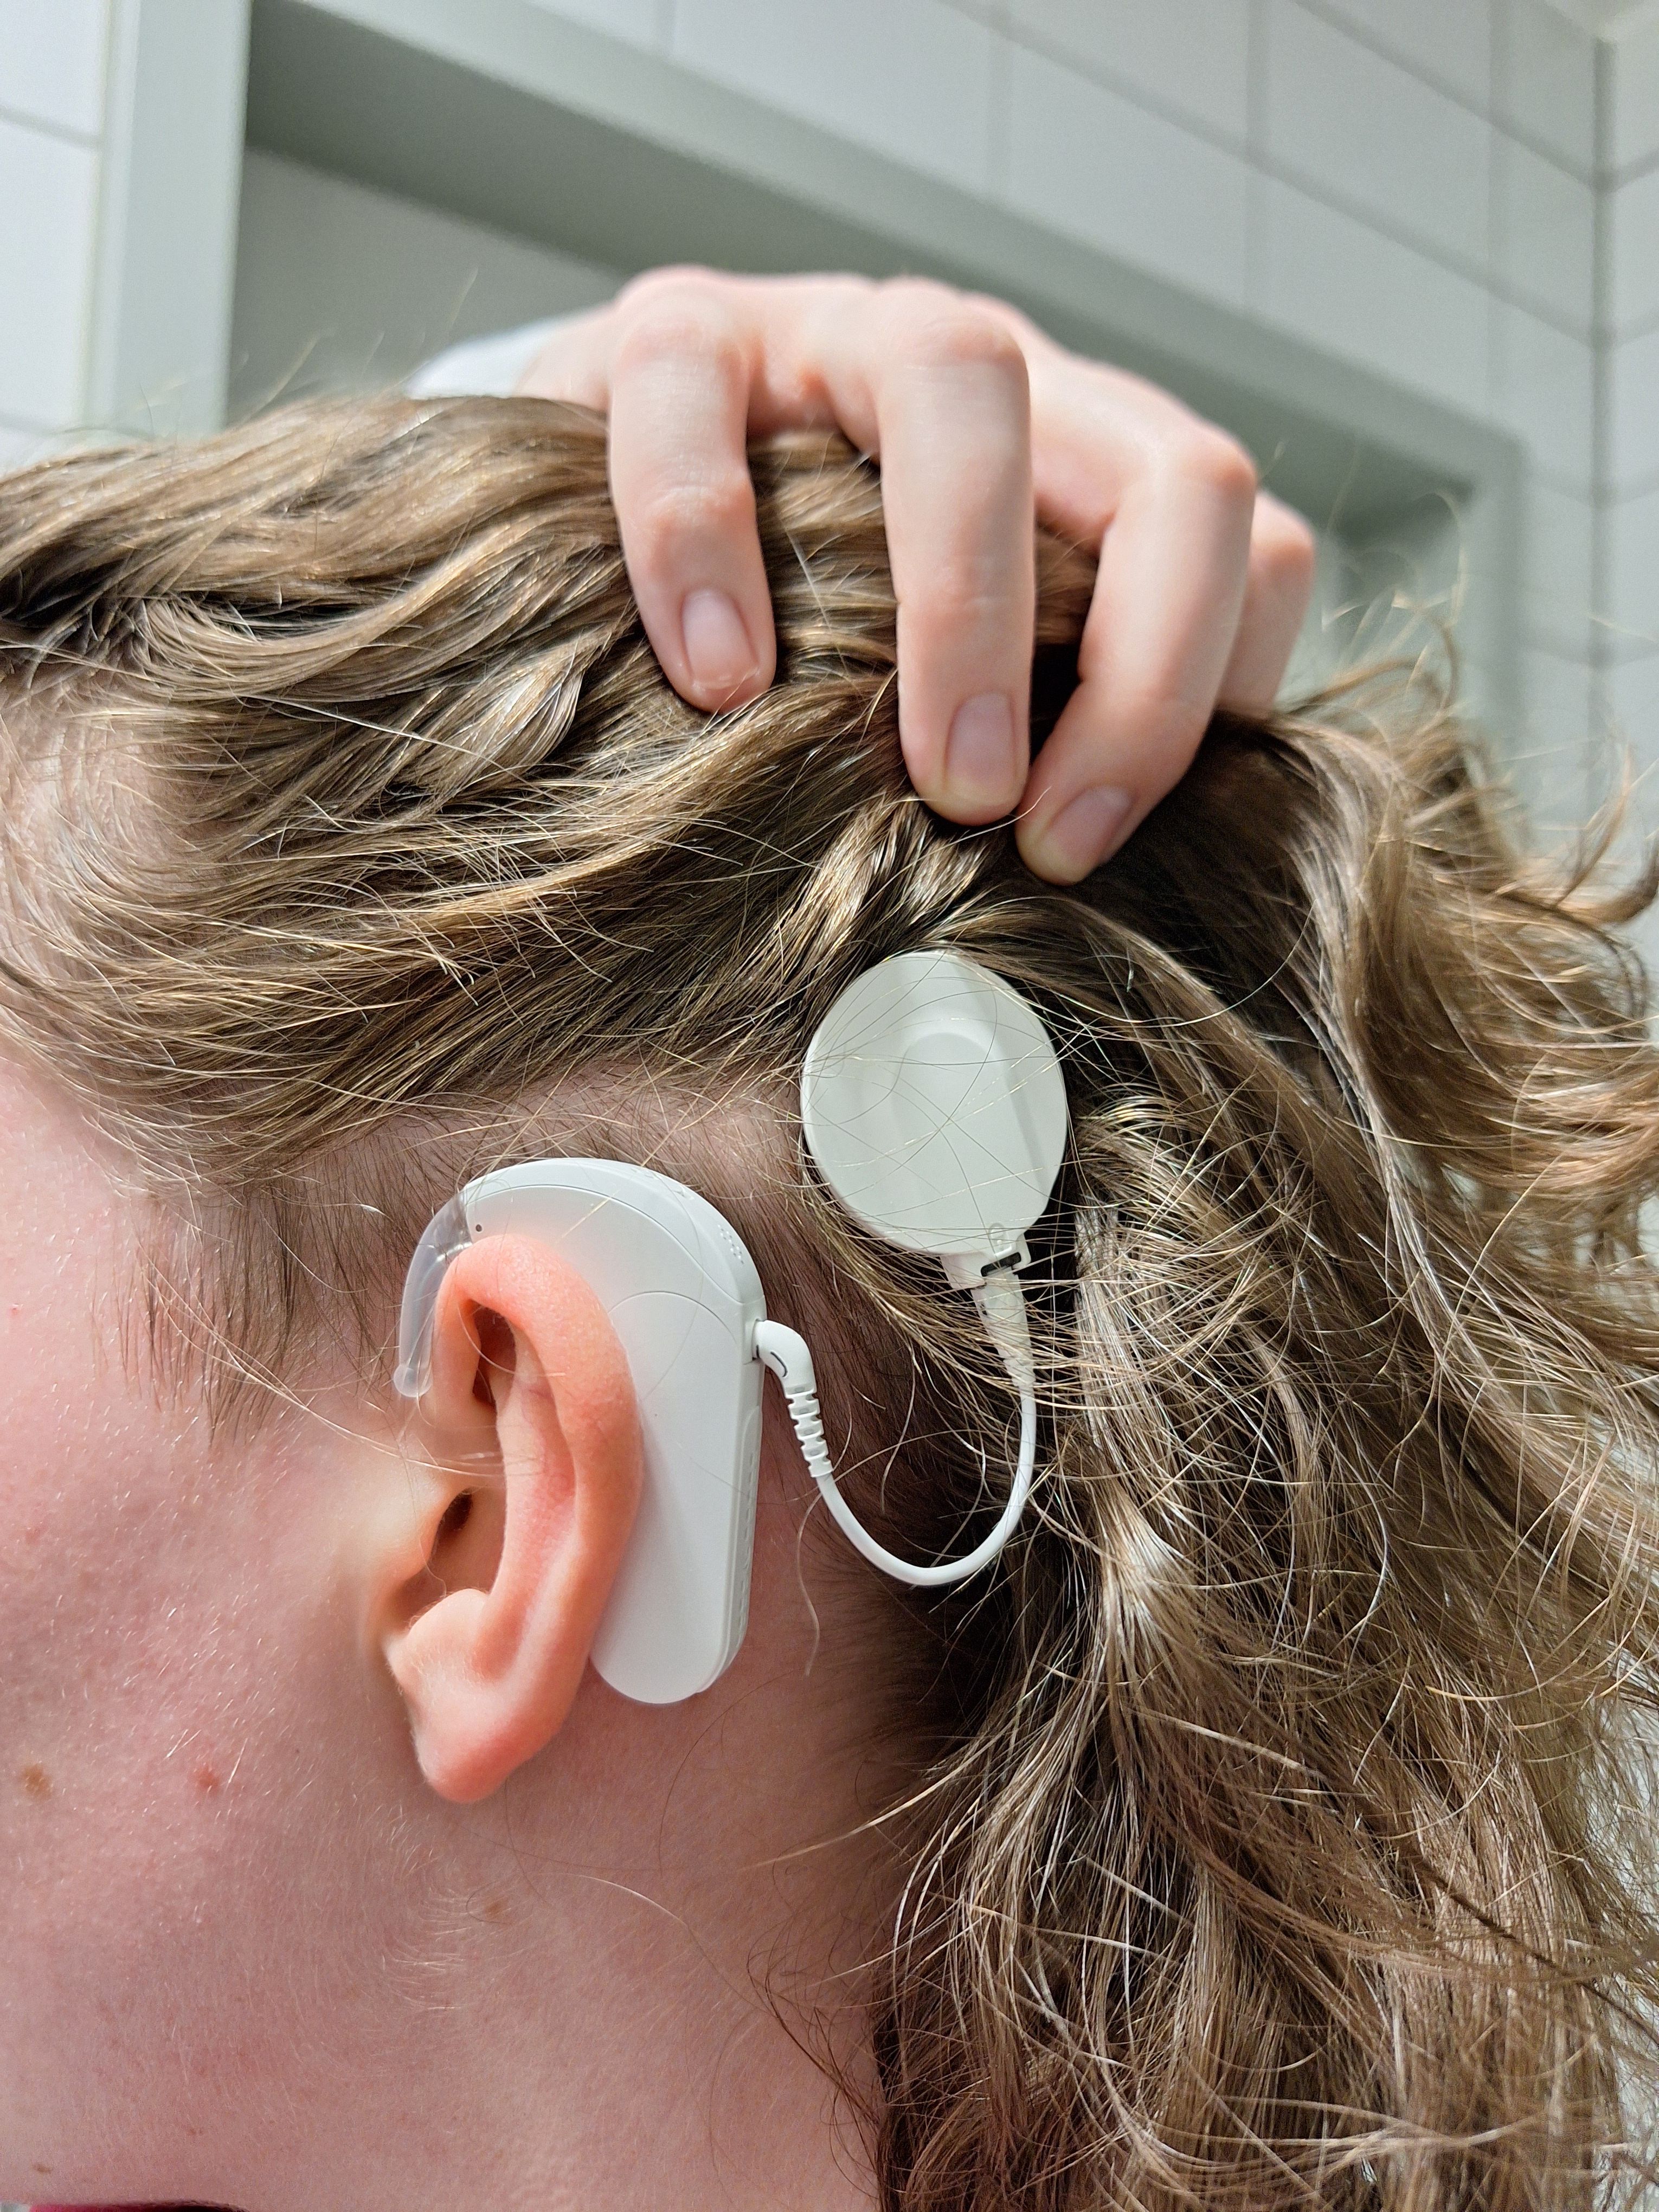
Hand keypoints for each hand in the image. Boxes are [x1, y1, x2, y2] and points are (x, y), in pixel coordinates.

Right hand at [516, 270, 1315, 882]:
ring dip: (965, 597)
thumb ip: (1023, 776)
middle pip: (1170, 471)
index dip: (1206, 700)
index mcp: (1091, 476)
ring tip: (921, 774)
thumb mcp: (925, 711)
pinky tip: (713, 680)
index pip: (1252, 548)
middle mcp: (1003, 385)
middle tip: (1023, 832)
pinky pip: (699, 390)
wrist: (582, 526)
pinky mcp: (679, 328)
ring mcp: (843, 331)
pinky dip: (707, 536)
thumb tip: (1079, 956)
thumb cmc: (781, 651)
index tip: (1087, 845)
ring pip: (963, 373)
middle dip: (1132, 670)